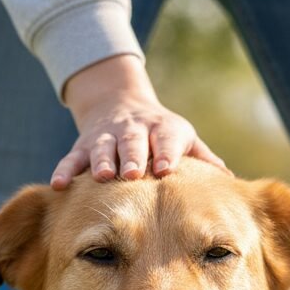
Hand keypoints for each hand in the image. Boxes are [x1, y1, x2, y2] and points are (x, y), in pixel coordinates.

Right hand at [52, 55, 227, 189]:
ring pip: (102, 148)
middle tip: (134, 173)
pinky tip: (60, 186)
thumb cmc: (160, 132)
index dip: (166, 152)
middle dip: (133, 156)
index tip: (166, 169)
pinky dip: (65, 170)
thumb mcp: (183, 137)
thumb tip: (230, 181)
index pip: (166, 138)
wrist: (119, 102)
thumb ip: (202, 157)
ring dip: (102, 161)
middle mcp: (132, 130)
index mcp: (162, 128)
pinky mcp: (83, 145)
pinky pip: (72, 158)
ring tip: (102, 176)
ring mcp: (106, 137)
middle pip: (132, 142)